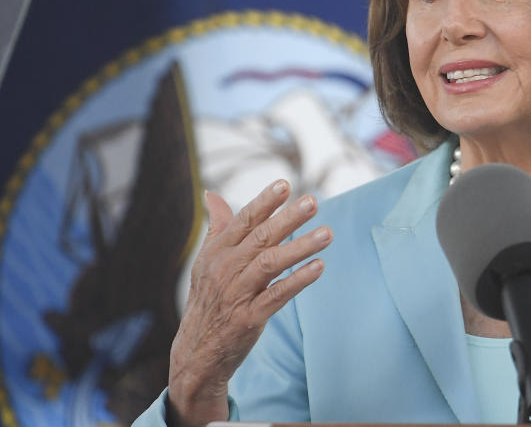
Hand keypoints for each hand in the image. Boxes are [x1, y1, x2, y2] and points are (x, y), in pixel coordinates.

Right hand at [167, 180, 331, 426]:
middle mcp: (226, 269)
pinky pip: (277, 295)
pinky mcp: (249, 318)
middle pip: (261, 237)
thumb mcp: (206, 262)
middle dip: (288, 218)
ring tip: (327, 233)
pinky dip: (298, 280)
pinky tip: (319, 266)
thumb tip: (212, 194)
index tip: (285, 184)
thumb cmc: (208, 300)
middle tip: (313, 202)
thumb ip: (217, 227)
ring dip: (300, 247)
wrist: (196, 354)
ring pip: (271, 263)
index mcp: (217, 253)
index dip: (264, 202)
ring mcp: (237, 294)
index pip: (244, 220)